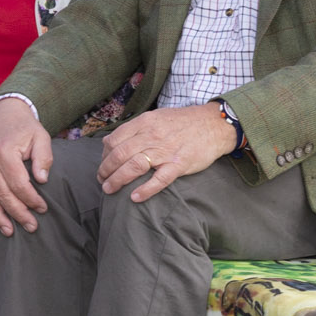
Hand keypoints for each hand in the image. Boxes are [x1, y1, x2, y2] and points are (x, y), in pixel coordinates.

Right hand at [0, 99, 54, 235]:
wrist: (3, 114)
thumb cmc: (25, 127)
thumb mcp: (41, 137)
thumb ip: (44, 157)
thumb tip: (42, 179)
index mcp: (4, 152)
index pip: (19, 184)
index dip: (32, 200)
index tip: (43, 209)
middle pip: (2, 194)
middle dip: (18, 213)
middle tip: (31, 227)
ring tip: (9, 232)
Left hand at [97, 105, 236, 200]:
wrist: (214, 124)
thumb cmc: (183, 122)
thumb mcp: (156, 117)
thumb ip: (135, 128)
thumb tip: (111, 142)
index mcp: (144, 123)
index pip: (115, 140)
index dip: (104, 155)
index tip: (103, 164)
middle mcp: (152, 136)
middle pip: (120, 154)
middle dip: (106, 170)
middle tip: (101, 181)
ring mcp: (166, 151)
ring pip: (134, 166)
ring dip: (118, 180)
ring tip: (109, 189)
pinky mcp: (179, 164)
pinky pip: (160, 179)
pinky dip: (146, 190)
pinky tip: (135, 198)